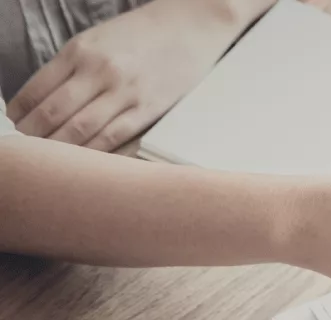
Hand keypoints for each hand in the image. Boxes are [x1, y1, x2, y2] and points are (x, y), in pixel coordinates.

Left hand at [5, 0, 251, 151]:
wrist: (191, 26)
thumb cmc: (142, 33)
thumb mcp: (98, 39)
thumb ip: (71, 66)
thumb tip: (43, 99)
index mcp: (80, 50)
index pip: (37, 90)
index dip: (20, 113)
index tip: (17, 124)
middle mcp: (99, 70)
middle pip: (53, 113)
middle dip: (35, 135)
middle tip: (29, 147)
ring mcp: (125, 91)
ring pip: (80, 130)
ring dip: (61, 147)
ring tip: (52, 158)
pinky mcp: (149, 109)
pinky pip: (114, 137)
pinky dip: (94, 151)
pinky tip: (85, 159)